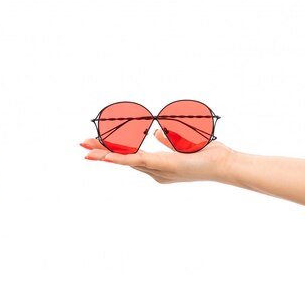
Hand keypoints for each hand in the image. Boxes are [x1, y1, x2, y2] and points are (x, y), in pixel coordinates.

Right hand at [81, 129, 233, 183]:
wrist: (222, 165)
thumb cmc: (207, 155)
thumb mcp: (183, 143)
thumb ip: (167, 140)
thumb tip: (155, 132)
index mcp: (159, 168)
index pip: (131, 157)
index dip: (113, 152)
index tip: (97, 146)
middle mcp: (155, 172)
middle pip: (123, 160)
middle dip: (101, 153)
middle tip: (82, 148)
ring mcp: (156, 170)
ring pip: (124, 161)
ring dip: (104, 155)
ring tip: (86, 152)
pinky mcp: (160, 166)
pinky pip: (134, 161)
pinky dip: (118, 158)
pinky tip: (104, 157)